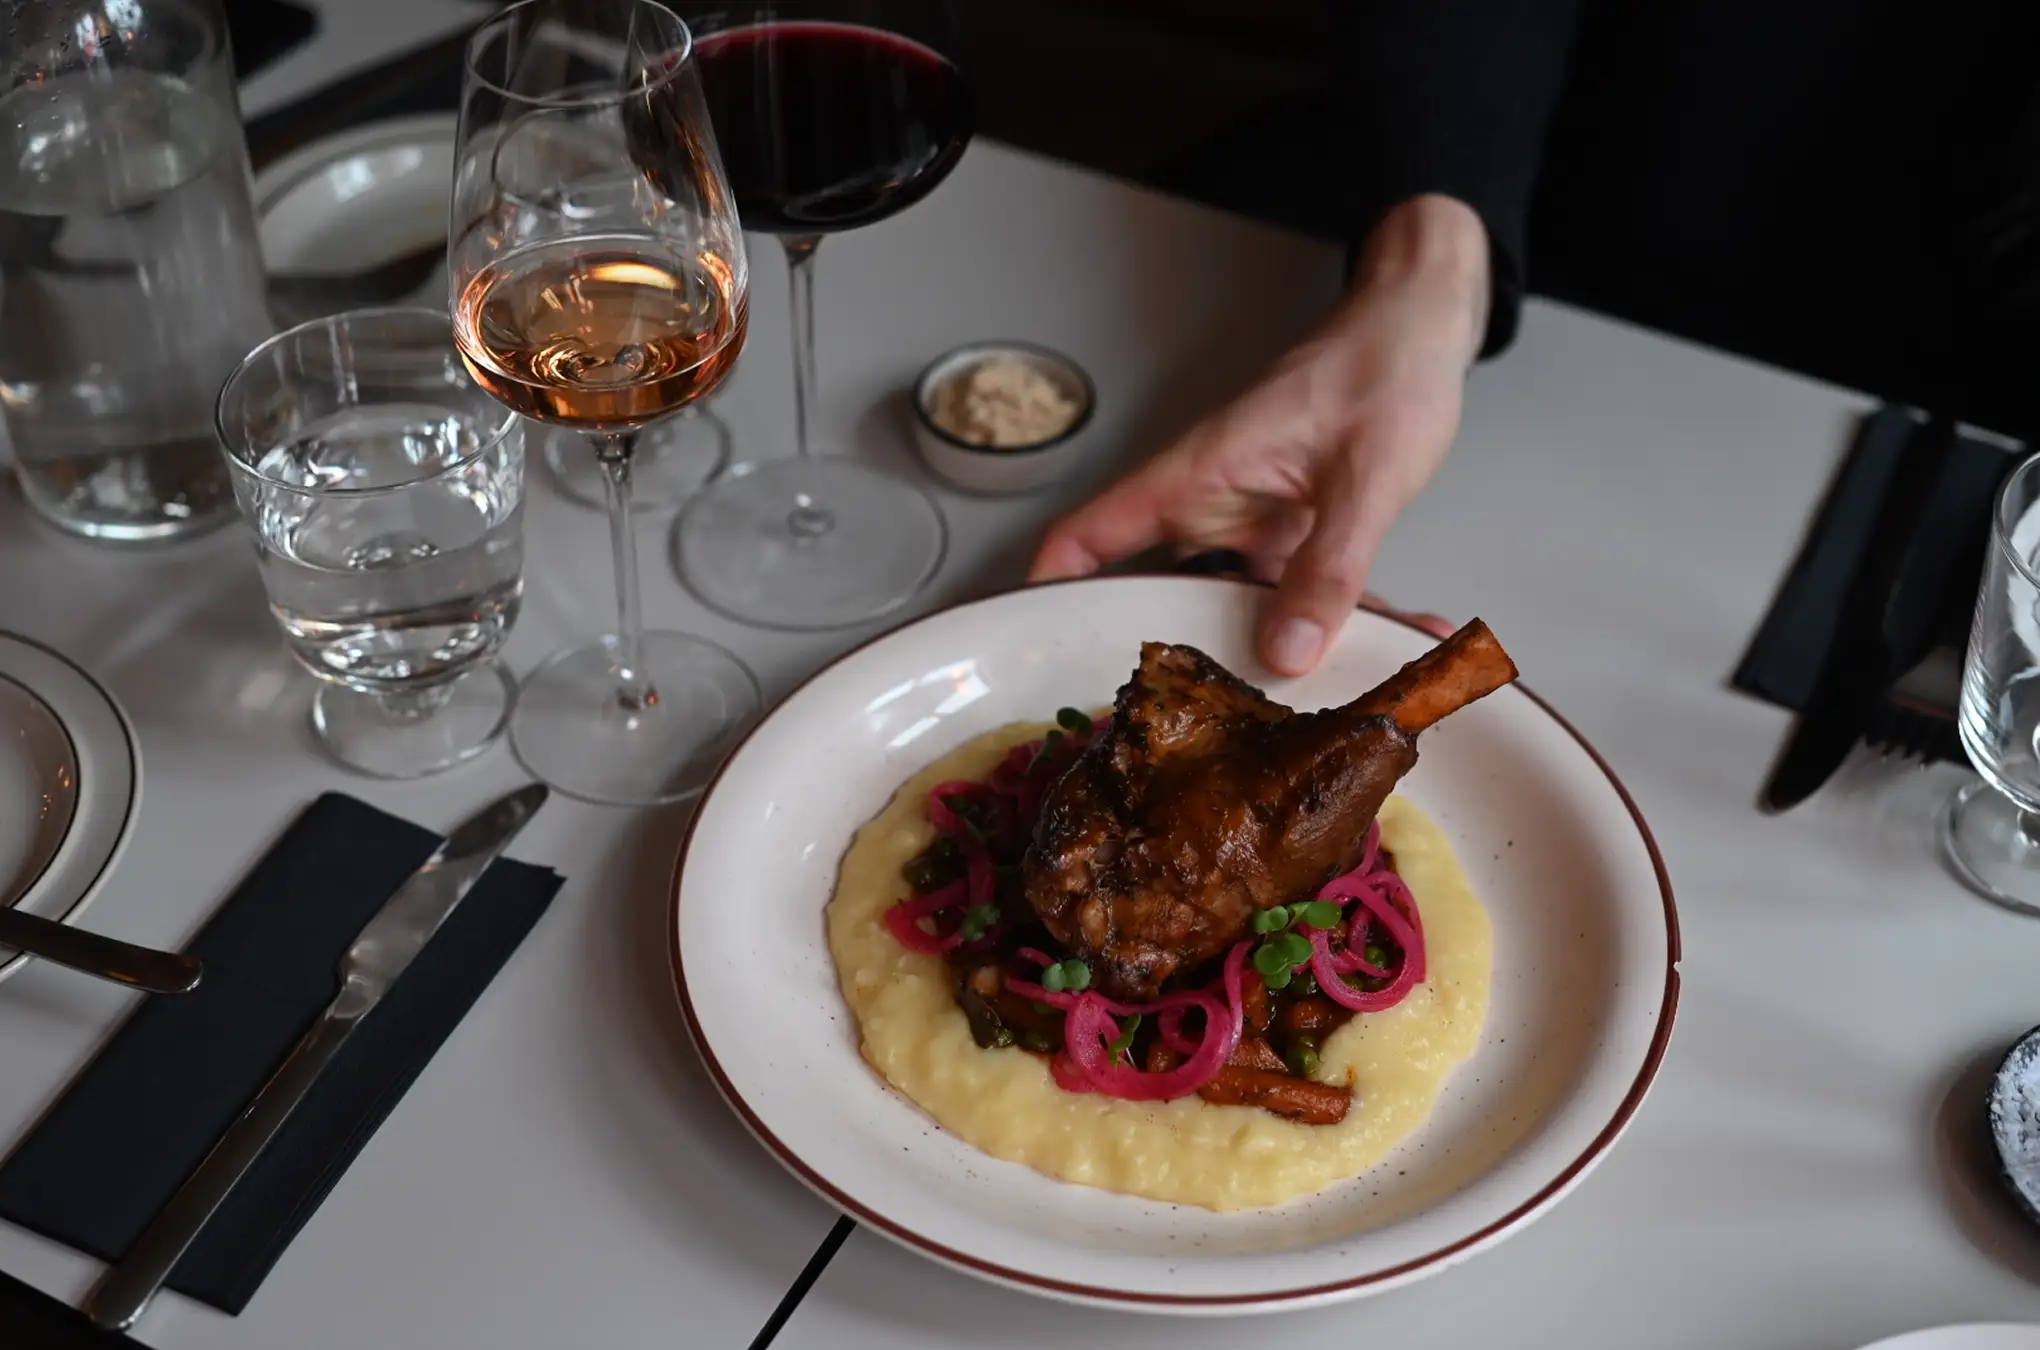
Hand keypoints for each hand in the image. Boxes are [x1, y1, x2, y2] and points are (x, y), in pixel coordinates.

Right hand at [1029, 195, 1490, 674]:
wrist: (1422, 326)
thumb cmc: (1379, 366)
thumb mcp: (1363, 475)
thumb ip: (1328, 568)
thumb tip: (1286, 654)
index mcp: (1195, 478)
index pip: (1089, 535)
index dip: (1050, 592)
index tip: (1035, 654)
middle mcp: (1211, 509)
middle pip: (1157, 596)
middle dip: (1167, 667)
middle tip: (1179, 738)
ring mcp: (1252, 529)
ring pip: (1236, 610)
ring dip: (1270, 657)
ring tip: (1303, 718)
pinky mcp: (1296, 540)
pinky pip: (1302, 598)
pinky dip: (1342, 624)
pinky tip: (1390, 649)